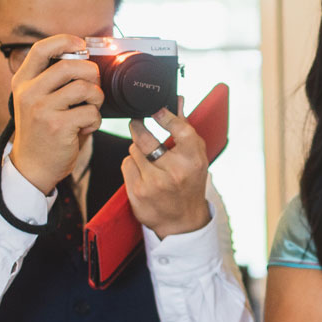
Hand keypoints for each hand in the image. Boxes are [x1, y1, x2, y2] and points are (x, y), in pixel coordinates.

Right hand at [8, 37, 103, 194]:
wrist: (32, 167)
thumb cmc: (42, 131)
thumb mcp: (36, 100)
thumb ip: (52, 80)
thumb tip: (83, 56)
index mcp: (22, 82)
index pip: (41, 49)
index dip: (64, 41)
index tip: (81, 44)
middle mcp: (28, 93)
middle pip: (70, 66)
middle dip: (91, 74)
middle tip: (93, 86)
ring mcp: (41, 109)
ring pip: (85, 88)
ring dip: (96, 98)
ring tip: (90, 109)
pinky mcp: (57, 126)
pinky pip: (90, 112)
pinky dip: (95, 120)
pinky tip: (86, 127)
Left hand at [123, 104, 212, 238]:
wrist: (182, 221)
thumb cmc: (189, 183)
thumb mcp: (195, 157)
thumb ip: (184, 127)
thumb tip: (177, 100)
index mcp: (193, 160)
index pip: (179, 128)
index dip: (165, 115)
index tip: (155, 109)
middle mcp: (175, 172)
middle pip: (145, 138)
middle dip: (138, 127)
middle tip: (137, 122)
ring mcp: (154, 183)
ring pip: (133, 150)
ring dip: (137, 150)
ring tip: (149, 159)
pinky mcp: (138, 192)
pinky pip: (126, 164)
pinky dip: (132, 165)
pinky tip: (142, 173)